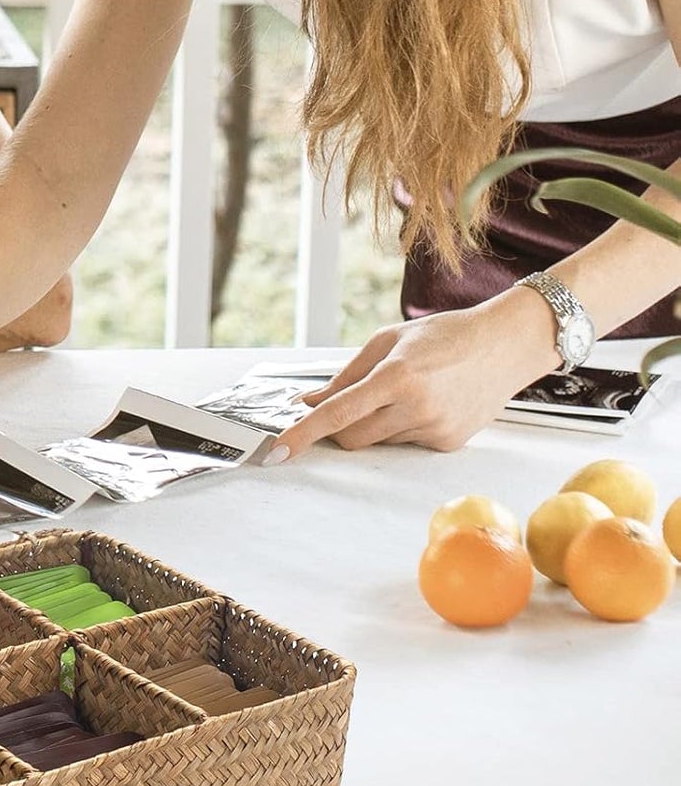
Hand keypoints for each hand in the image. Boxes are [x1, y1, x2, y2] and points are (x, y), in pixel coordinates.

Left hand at [272, 292, 557, 458]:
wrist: (507, 345)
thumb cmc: (446, 335)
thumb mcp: (388, 341)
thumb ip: (346, 376)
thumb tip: (310, 403)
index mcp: (397, 376)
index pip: (338, 413)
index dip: (304, 433)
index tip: (278, 451)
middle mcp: (416, 407)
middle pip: (352, 438)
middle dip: (339, 428)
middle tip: (350, 403)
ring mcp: (434, 429)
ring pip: (378, 442)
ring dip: (376, 423)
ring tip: (407, 391)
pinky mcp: (448, 443)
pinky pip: (406, 444)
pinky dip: (402, 427)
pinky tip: (428, 402)